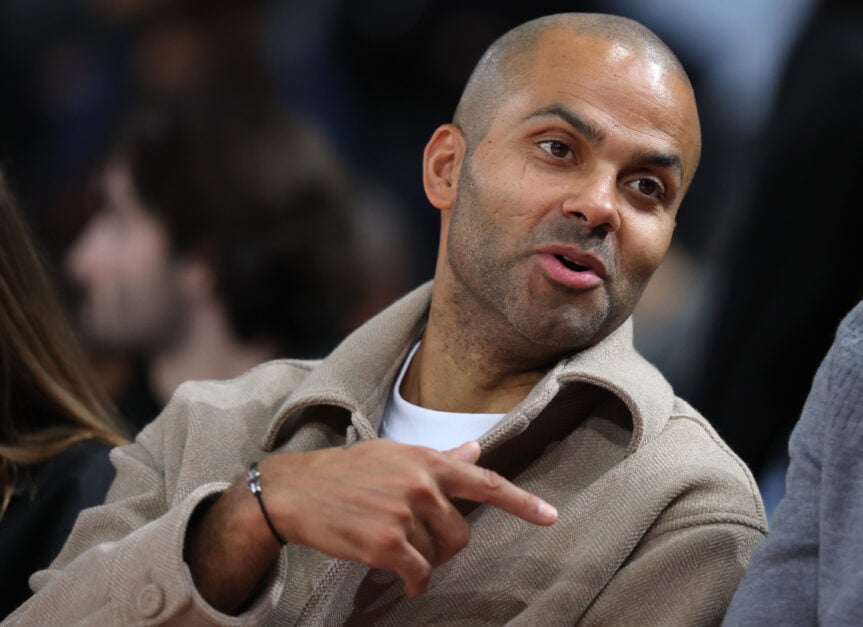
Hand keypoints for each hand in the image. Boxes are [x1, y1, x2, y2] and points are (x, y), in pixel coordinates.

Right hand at [259, 439, 556, 596]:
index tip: (549, 516)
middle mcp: (421, 484)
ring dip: (421, 560)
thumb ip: (440, 458)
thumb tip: (477, 448)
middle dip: (443, 545)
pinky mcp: (386, 544)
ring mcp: (404, 513)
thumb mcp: (394, 455)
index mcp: (427, 460)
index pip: (484, 481)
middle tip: (417, 542)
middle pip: (461, 533)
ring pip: (437, 555)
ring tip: (393, 547)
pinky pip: (418, 574)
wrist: (297, 491)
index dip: (521, 501)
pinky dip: (413, 583)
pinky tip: (401, 581)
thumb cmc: (347, 471)